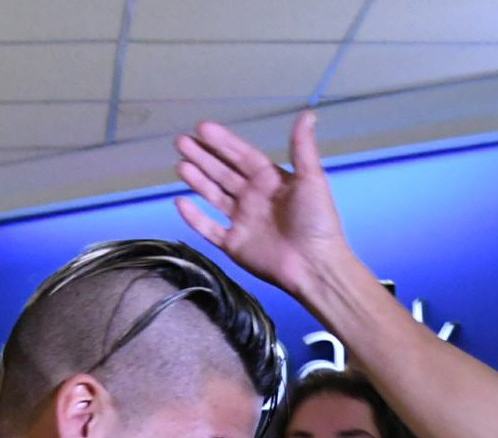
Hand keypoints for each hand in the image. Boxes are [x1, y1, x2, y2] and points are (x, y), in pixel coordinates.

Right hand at [175, 112, 350, 300]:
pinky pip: (209, 229)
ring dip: (197, 180)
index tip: (203, 127)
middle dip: (203, 156)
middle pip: (223, 172)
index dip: (223, 142)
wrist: (315, 264)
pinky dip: (195, 218)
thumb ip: (303, 147)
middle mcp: (253, 198)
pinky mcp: (234, 244)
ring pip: (214, 195)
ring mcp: (242, 221)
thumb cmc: (317, 221)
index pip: (241, 155)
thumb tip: (308, 113)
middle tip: (182, 141)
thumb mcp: (312, 179)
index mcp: (270, 180)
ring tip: (180, 164)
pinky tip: (181, 202)